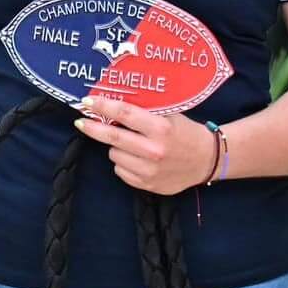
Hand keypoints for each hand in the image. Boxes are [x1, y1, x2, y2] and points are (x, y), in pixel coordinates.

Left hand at [72, 95, 218, 195]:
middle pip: (113, 137)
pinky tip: (137, 158)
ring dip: (116, 147)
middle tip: (81, 122)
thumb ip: (144, 112)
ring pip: (114, 154)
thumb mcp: (170, 115)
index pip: (124, 114)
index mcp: (161, 129)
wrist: (207, 160)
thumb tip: (112, 105)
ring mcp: (149, 170)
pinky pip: (120, 170)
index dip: (103, 107)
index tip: (87, 102)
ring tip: (132, 144)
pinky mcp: (147, 184)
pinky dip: (124, 163)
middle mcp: (154, 151)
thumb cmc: (186, 133)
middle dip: (93, 128)